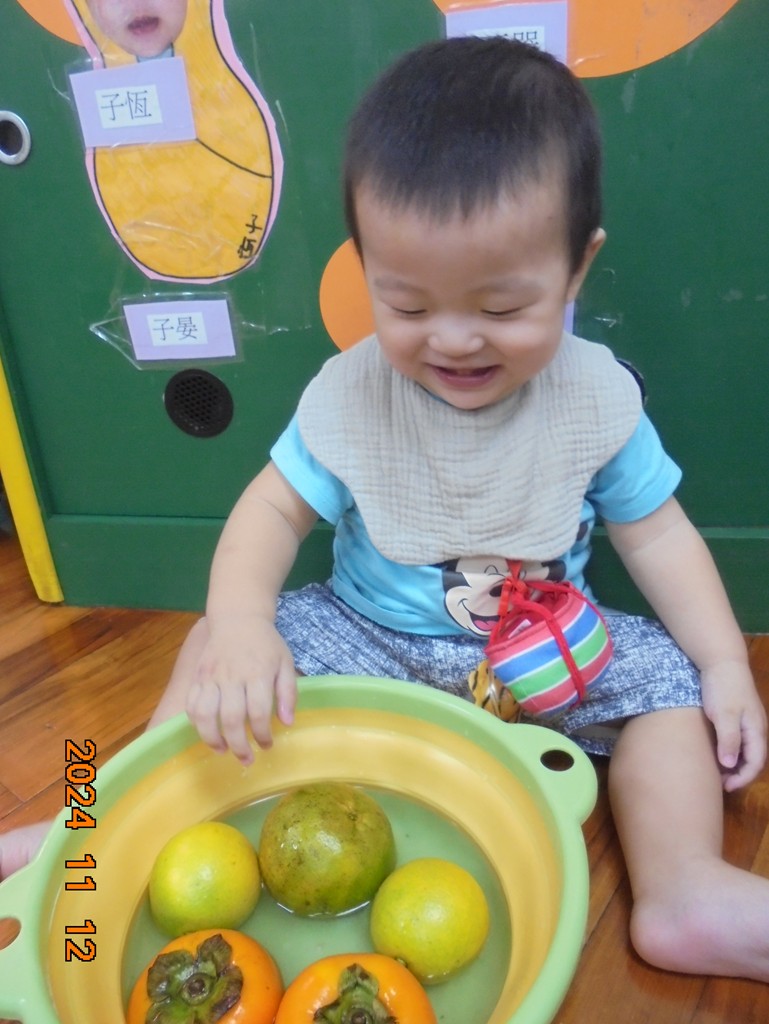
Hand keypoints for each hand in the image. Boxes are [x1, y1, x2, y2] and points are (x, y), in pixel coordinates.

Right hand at [185, 616, 296, 764]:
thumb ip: (288, 693)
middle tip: (246, 759)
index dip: (262, 734)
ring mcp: (211, 676)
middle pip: (232, 718)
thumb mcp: (286, 663)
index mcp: (258, 673)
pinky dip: (196, 723)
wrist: (238, 619)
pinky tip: (208, 732)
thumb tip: (287, 722)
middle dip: (239, 745)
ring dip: (213, 738)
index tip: (267, 745)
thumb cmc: (266, 644)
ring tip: (223, 751)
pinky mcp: (197, 676)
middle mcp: (233, 676)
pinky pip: (191, 704)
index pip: (258, 712)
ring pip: (205, 714)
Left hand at [700, 659, 766, 791]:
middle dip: (740, 774)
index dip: (743, 778)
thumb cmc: (723, 687)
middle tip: (721, 783)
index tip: (726, 787)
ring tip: (718, 773)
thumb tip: (730, 766)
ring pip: (746, 750)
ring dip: (735, 764)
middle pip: (753, 759)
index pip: (756, 763)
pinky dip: (730, 751)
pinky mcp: (738, 716)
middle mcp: (756, 728)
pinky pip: (739, 740)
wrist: (721, 660)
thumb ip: (729, 740)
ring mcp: (748, 722)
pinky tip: (717, 754)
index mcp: (757, 730)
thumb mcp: (724, 714)